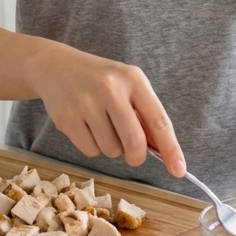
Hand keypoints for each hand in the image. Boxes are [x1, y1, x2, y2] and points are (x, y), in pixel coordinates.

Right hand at [24, 39, 185, 177]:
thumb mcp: (127, 86)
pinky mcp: (66, 118)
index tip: (179, 170)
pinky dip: (92, 147)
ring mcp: (86, 103)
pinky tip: (85, 126)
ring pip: (111, 150)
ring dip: (111, 147)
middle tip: (132, 154)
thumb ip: (144, 115)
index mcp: (133, 79)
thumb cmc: (100, 80)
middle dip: (136, 156)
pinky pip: (90, 151)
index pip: (158, 120)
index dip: (171, 148)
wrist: (56, 66)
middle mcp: (110, 89)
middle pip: (134, 142)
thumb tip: (162, 151)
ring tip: (101, 125)